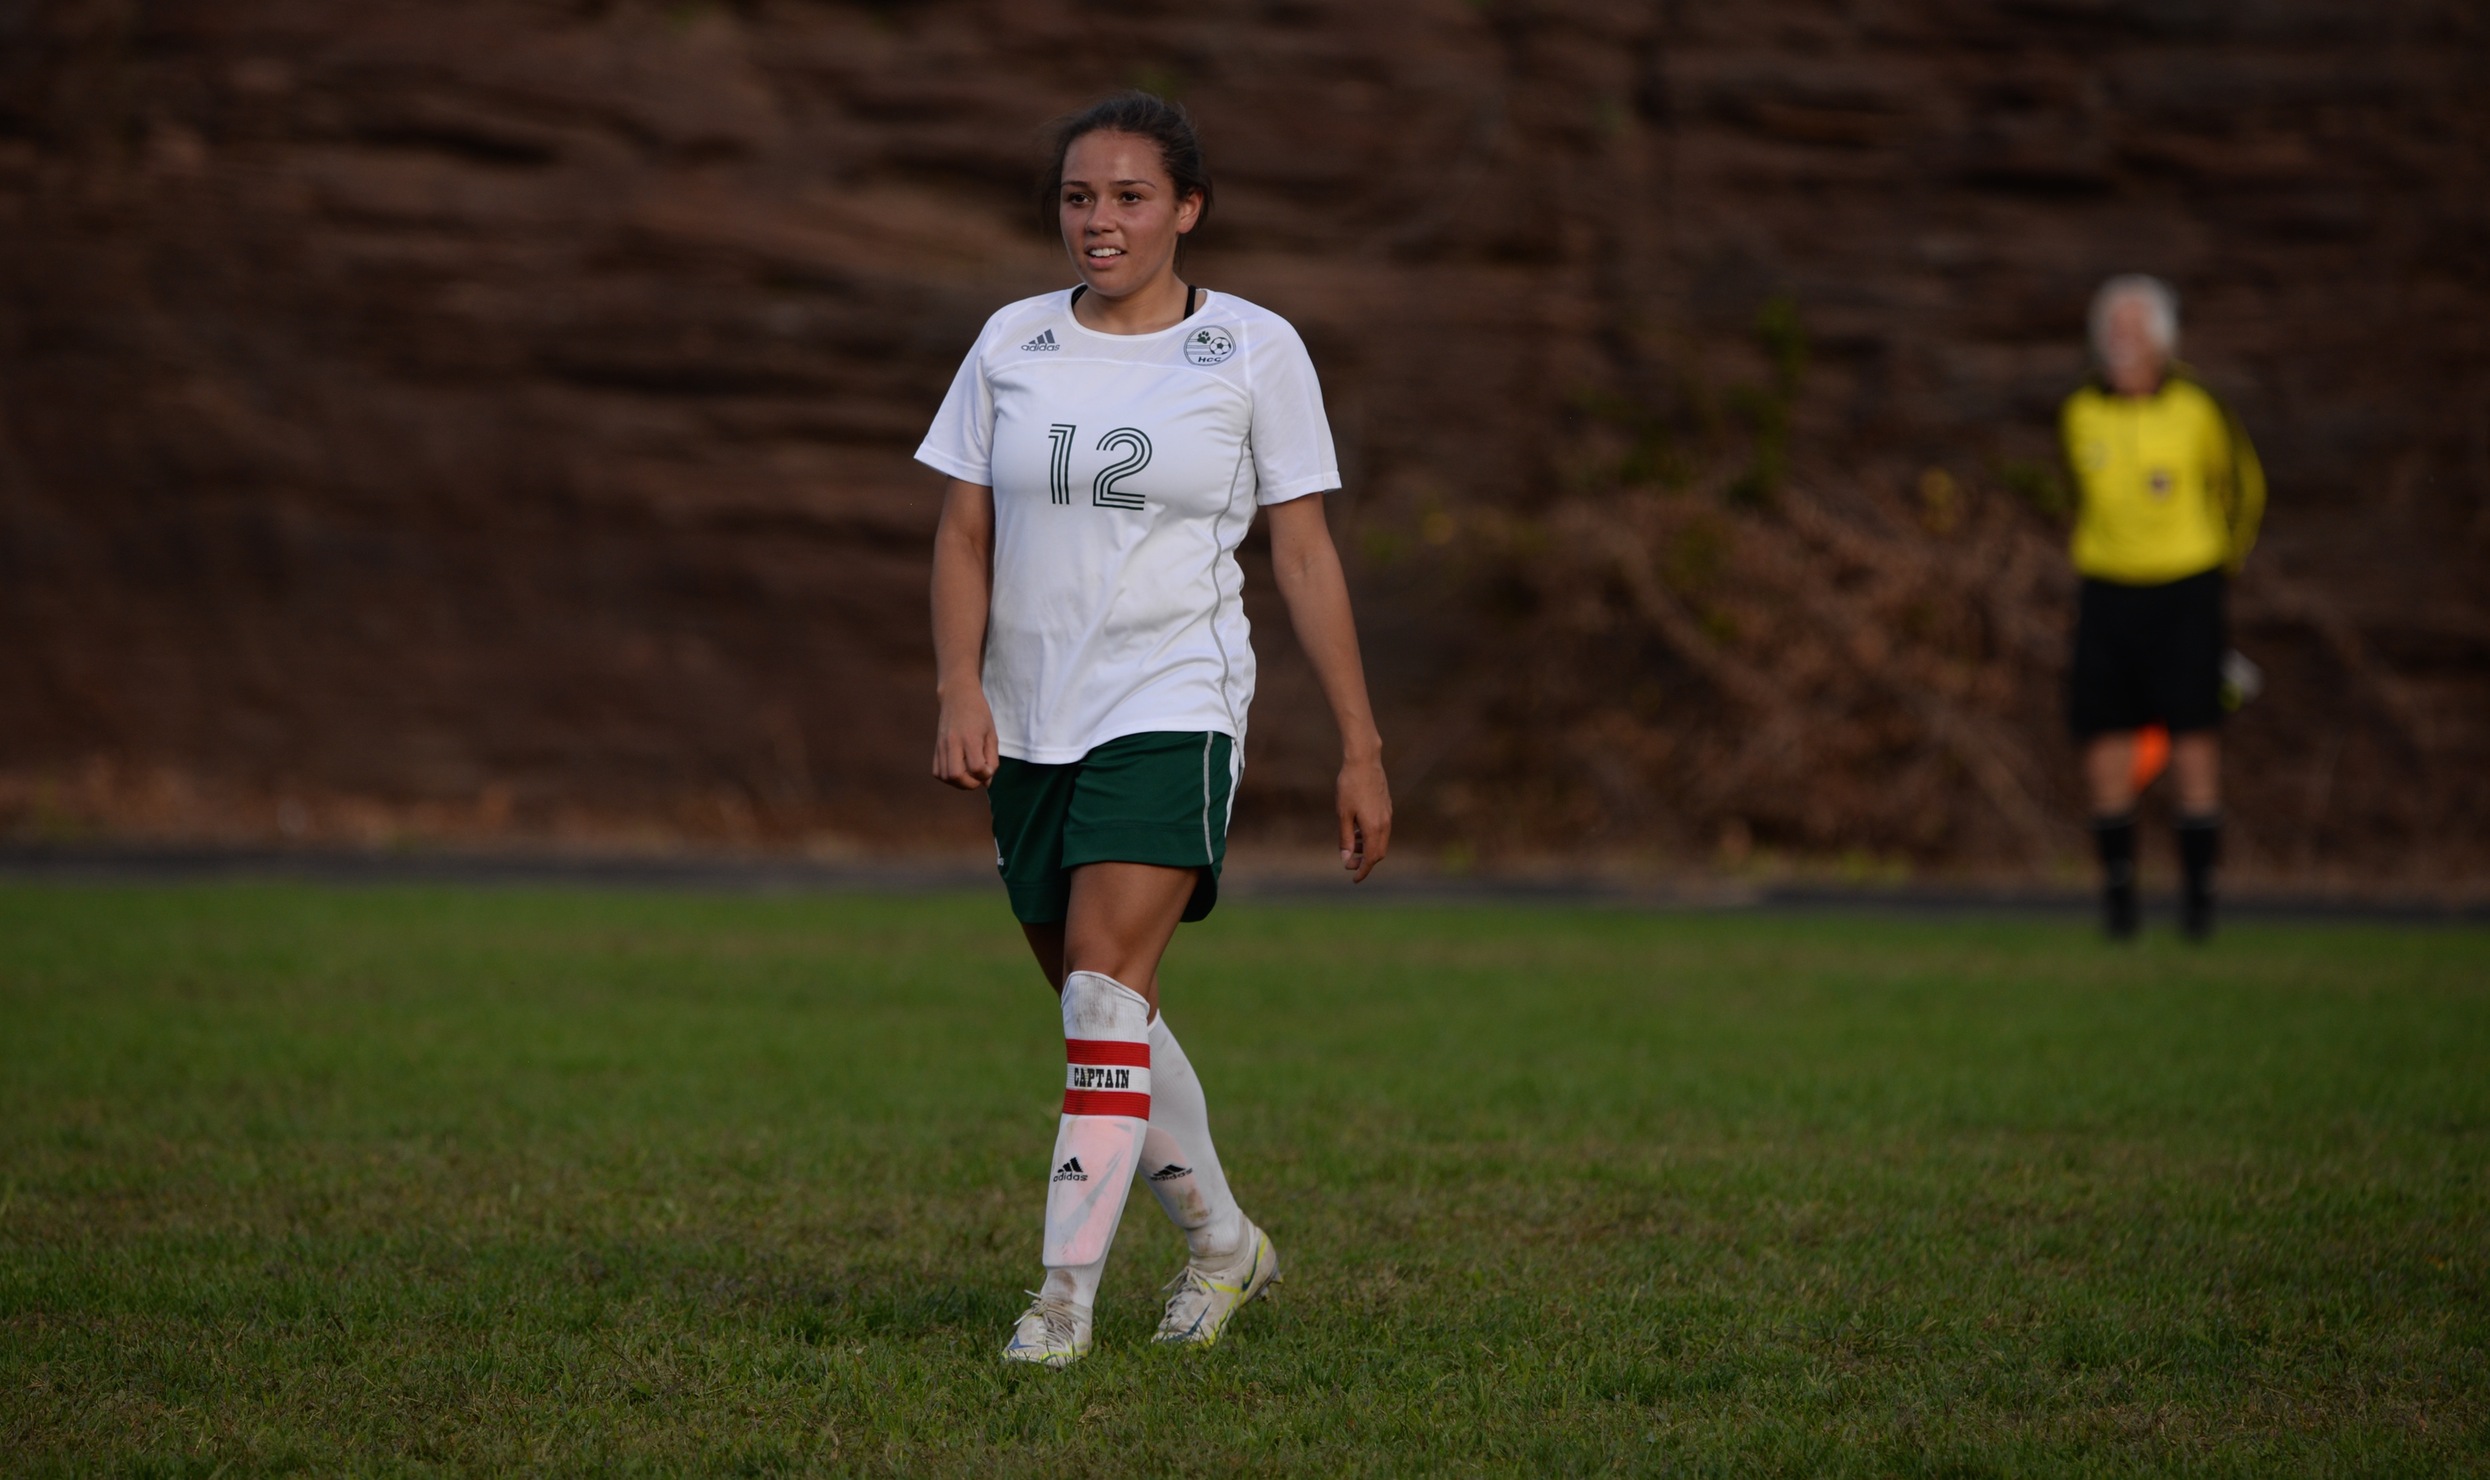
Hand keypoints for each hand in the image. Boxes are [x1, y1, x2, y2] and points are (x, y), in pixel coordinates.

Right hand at [932, 686, 999, 789]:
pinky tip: (958, 771)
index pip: (976, 767)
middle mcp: (953, 743)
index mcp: (970, 738)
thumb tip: (986, 783)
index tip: (988, 768)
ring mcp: (942, 745)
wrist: (957, 696)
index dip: (985, 775)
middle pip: (955, 776)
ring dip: (958, 783)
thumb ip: (992, 759)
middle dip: (969, 784)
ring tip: (969, 775)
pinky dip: (948, 777)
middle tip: (978, 778)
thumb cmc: (979, 714)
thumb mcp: (991, 734)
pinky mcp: (936, 747)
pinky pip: (937, 771)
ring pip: (944, 776)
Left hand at [1336, 753, 1391, 882]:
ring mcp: (1387, 815)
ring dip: (1367, 848)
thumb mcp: (1343, 815)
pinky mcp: (1386, 807)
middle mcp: (1385, 824)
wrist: (1364, 761)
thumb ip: (1345, 839)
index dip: (1363, 871)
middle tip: (1349, 863)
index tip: (1353, 879)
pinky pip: (1381, 830)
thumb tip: (1346, 860)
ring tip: (1351, 846)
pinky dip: (1371, 837)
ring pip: (1381, 841)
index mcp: (1374, 828)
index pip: (1371, 858)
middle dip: (1365, 862)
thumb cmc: (1349, 786)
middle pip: (1379, 853)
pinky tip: (1357, 831)